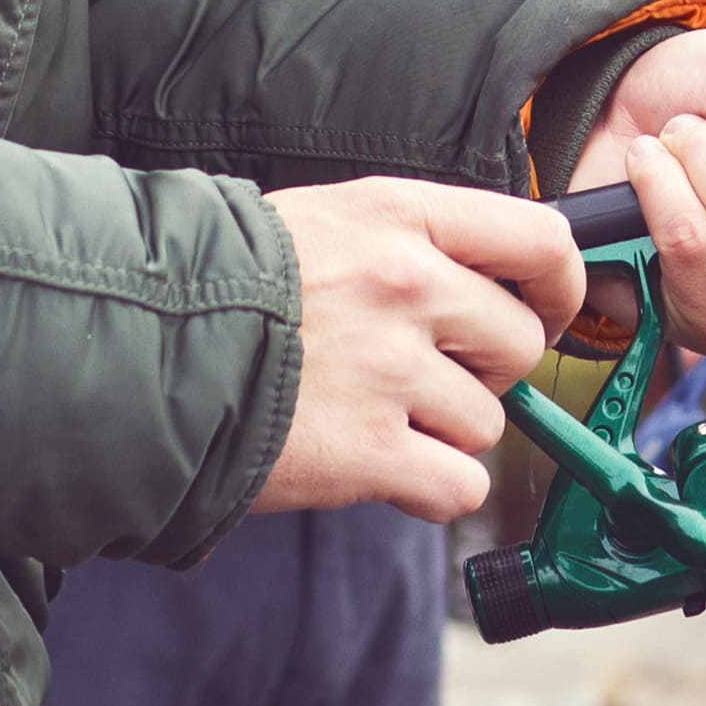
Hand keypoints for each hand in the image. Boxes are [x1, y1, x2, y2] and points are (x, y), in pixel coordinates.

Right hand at [253, 178, 586, 523]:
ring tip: (376, 415)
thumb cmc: (231, 286)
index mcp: (401, 217)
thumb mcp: (328, 221)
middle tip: (425, 377)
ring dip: (446, 432)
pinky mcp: (368, 452)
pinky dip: (429, 487)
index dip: (562, 286)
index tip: (548, 311)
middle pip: (521, 344)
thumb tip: (493, 280)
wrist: (143, 350)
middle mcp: (407, 286)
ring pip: (488, 421)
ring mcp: (390, 371)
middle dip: (486, 371)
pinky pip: (459, 485)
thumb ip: (413, 241)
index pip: (541, 239)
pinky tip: (381, 467)